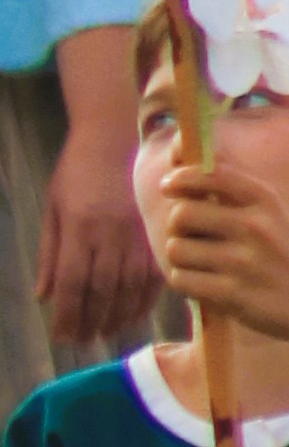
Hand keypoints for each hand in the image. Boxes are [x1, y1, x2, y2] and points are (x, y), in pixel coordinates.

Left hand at [37, 117, 161, 358]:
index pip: (72, 284)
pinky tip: (134, 315)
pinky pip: (155, 274)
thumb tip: (44, 297)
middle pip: (102, 292)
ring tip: (105, 334)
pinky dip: (144, 299)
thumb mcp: (52, 209)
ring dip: (118, 316)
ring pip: (131, 287)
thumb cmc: (76, 171)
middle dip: (91, 322)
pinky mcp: (156, 231)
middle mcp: (110, 235)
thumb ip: (49, 254)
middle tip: (82, 342)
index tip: (61, 337)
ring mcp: (138, 234)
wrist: (114, 136)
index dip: (67, 315)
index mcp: (80, 229)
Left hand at [155, 151, 288, 343]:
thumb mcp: (266, 212)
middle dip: (177, 226)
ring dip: (181, 257)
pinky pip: (180, 279)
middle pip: (181, 214)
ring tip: (200, 263)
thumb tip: (178, 152)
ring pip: (176, 249)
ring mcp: (244, 262)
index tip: (168, 186)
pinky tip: (205, 283)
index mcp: (264, 201)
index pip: (212, 175)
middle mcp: (255, 227)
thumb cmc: (277, 252)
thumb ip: (228, 187)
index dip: (182, 178)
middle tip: (189, 235)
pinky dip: (185, 282)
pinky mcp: (232, 294)